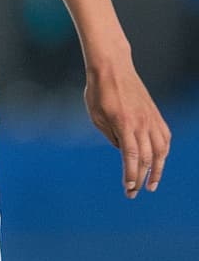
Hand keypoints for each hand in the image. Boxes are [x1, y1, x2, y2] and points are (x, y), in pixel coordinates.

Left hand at [84, 60, 170, 196]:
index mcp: (124, 124)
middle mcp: (141, 123)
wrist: (113, 68)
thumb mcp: (96, 117)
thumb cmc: (99, 92)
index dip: (131, 175)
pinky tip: (159, 161)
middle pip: (147, 158)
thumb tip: (123, 151)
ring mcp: (151, 118)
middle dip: (140, 178)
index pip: (131, 157)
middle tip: (134, 193)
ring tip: (152, 184)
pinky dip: (163, 152)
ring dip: (158, 169)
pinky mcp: (155, 114)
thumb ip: (110, 136)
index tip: (129, 190)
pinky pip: (164, 137)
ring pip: (161, 150)